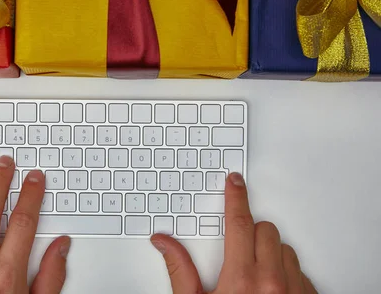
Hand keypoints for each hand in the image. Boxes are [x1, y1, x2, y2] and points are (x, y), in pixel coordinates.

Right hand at [151, 173, 316, 293]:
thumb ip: (180, 270)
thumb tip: (163, 242)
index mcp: (241, 279)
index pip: (240, 222)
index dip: (235, 196)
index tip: (234, 182)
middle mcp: (274, 282)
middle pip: (265, 230)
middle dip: (250, 233)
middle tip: (237, 253)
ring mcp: (296, 291)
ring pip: (285, 248)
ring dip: (270, 253)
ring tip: (254, 276)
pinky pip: (302, 270)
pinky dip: (287, 272)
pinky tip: (272, 290)